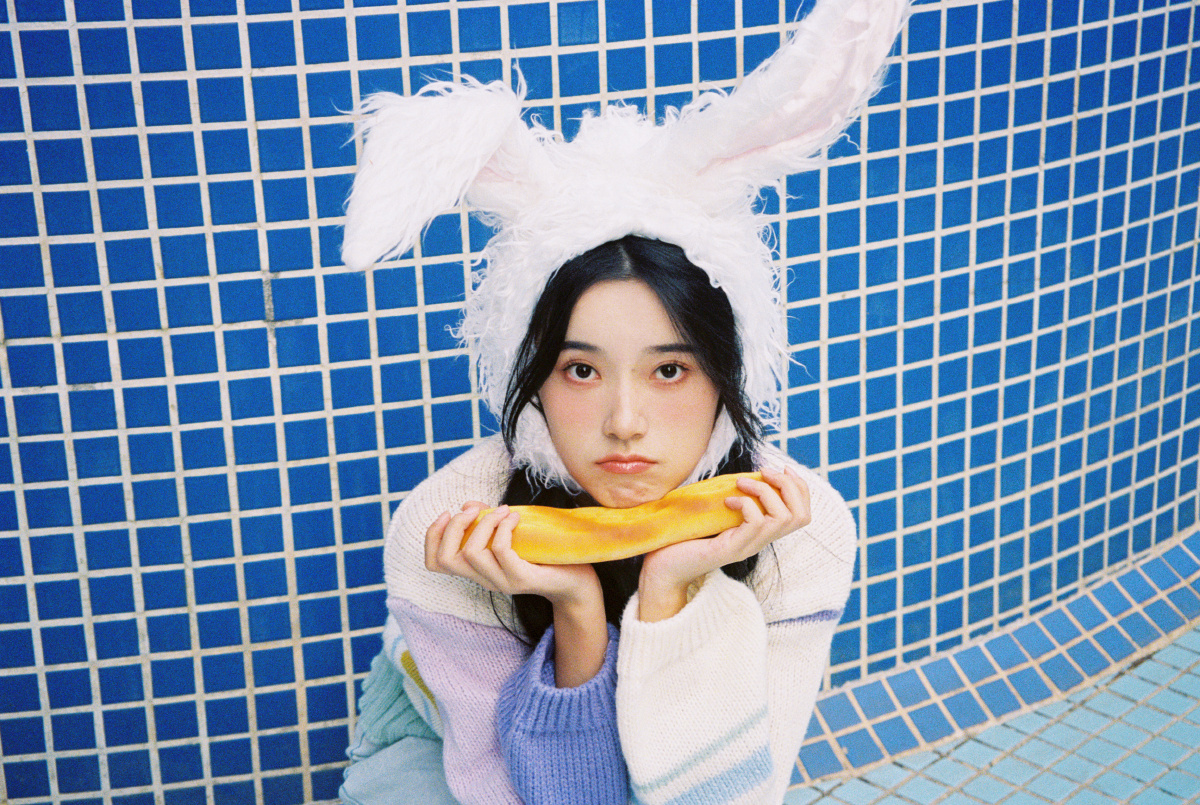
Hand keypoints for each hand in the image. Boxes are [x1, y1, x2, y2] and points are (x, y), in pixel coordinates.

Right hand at [425, 502, 601, 607]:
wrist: (575, 581)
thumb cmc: (542, 555)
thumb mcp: (510, 535)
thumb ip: (487, 521)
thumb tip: (468, 504)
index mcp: (477, 570)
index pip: (435, 562)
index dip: (432, 536)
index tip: (448, 512)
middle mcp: (484, 579)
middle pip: (446, 559)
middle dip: (454, 527)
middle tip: (475, 510)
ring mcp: (501, 581)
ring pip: (472, 553)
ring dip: (484, 523)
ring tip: (503, 510)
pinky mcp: (521, 579)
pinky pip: (501, 551)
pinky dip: (504, 528)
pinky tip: (515, 518)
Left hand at [637, 466, 810, 621]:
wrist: (663, 568)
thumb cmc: (685, 538)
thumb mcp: (716, 513)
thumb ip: (734, 498)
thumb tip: (743, 474)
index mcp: (760, 532)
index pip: (802, 513)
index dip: (799, 487)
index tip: (781, 468)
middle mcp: (760, 542)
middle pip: (802, 516)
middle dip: (789, 485)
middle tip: (765, 472)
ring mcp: (747, 548)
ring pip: (782, 518)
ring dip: (764, 491)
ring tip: (740, 483)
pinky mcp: (731, 550)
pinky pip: (756, 524)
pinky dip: (746, 504)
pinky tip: (728, 501)